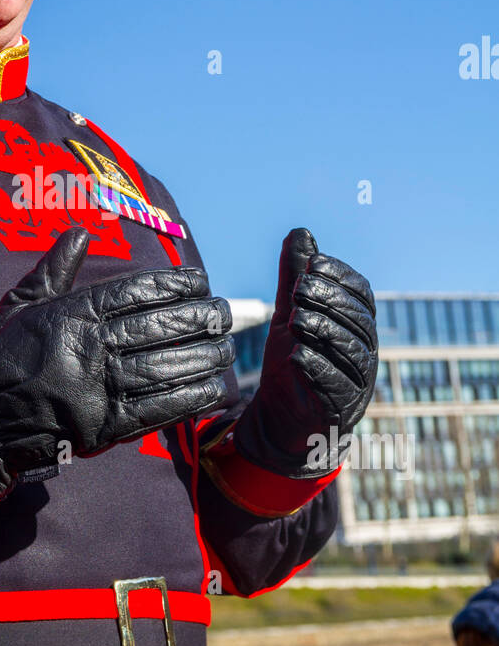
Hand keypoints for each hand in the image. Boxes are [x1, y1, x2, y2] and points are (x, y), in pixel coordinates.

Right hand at [0, 227, 234, 498]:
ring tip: (226, 349)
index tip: (199, 281)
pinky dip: (188, 398)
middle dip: (199, 318)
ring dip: (201, 357)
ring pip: (164, 366)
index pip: (136, 291)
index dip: (173, 284)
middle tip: (224, 314)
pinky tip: (212, 389)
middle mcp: (91, 346)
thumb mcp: (22, 302)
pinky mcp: (104, 425)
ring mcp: (99, 387)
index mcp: (74, 313)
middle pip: (159, 326)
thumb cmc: (2, 356)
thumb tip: (79, 232)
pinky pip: (156, 408)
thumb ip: (54, 268)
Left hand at [233, 228, 377, 478]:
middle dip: (328, 300)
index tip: (311, 264)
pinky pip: (338, 386)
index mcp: (358, 322)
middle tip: (297, 290)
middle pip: (358, 319)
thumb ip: (294, 276)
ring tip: (295, 321)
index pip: (361, 292)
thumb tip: (300, 232)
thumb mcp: (288, 312)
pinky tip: (297, 356)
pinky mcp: (343, 406)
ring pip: (352, 350)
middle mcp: (365, 348)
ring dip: (324, 332)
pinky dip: (318, 369)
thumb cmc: (292, 358)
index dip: (340, 275)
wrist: (281, 413)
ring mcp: (358, 379)